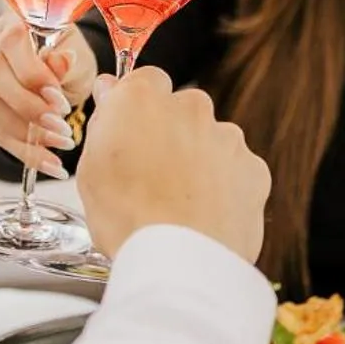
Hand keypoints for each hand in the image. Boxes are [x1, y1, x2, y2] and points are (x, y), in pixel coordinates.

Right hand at [0, 15, 98, 176]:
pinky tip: (48, 163)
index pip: (11, 42)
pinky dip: (21, 149)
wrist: (52, 70)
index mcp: (10, 19)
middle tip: (62, 129)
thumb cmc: (65, 54)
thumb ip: (66, 57)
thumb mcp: (75, 51)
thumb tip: (60, 62)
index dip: (33, 74)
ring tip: (59, 148)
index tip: (60, 101)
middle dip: (27, 107)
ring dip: (23, 133)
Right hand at [76, 67, 270, 262]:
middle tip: (153, 176)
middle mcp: (190, 107)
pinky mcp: (254, 169)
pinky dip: (226, 188)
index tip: (131, 131)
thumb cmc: (126, 218)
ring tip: (180, 205)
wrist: (179, 262)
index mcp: (142, 99)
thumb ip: (106, 121)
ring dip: (200, 161)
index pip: (145, 81)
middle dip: (172, 133)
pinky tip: (205, 216)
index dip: (138, 108)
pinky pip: (237, 171)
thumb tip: (111, 91)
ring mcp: (227, 137)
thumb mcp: (90, 169)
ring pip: (212, 141)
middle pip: (183, 109)